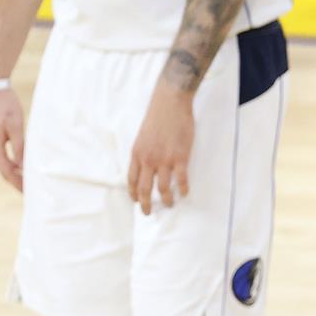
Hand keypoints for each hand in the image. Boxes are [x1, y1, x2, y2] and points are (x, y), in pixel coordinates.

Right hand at [0, 87, 25, 192]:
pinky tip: (24, 169)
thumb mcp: (16, 127)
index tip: (29, 194)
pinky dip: (14, 167)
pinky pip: (5, 159)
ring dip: (16, 176)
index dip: (19, 183)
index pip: (7, 172)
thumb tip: (23, 166)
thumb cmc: (6, 107)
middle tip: (33, 195)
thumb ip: (20, 147)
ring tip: (30, 185)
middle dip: (18, 183)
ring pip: (5, 166)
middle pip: (5, 172)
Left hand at [128, 83, 193, 214]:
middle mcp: (148, 160)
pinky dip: (183, 189)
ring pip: (162, 188)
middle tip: (149, 212)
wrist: (170, 103)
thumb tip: (146, 165)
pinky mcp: (180, 157)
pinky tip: (185, 193)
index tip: (137, 201)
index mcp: (137, 154)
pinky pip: (181, 179)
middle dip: (146, 204)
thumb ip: (144, 152)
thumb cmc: (158, 117)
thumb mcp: (143, 136)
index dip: (133, 194)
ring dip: (166, 200)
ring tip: (170, 205)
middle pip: (144, 189)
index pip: (131, 180)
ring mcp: (164, 159)